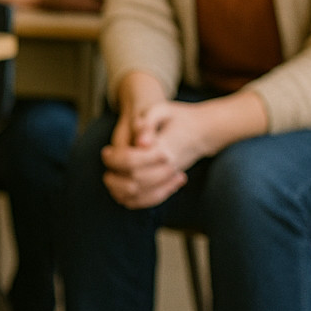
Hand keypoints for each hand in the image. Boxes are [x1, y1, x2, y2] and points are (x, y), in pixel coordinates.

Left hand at [101, 72, 187, 208]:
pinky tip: (121, 190)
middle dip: (115, 177)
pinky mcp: (170, 184)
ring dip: (120, 191)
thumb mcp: (162, 109)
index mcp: (164, 148)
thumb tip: (140, 142)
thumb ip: (148, 122)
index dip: (114, 159)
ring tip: (110, 179)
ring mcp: (170, 178)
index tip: (106, 152)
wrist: (203, 130)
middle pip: (135, 182)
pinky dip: (133, 200)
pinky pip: (150, 200)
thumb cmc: (178, 117)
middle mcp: (168, 167)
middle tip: (107, 168)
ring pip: (141, 196)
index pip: (132, 161)